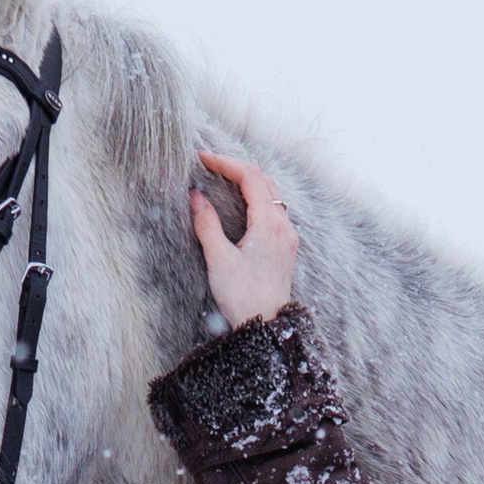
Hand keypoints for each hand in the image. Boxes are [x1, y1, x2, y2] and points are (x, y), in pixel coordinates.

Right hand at [190, 151, 297, 329]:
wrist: (267, 325)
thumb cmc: (244, 297)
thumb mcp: (219, 259)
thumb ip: (207, 224)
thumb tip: (196, 197)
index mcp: (269, 223)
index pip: (250, 177)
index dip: (226, 163)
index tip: (203, 159)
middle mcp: (283, 226)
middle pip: (264, 181)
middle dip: (237, 168)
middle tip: (212, 166)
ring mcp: (287, 237)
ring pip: (272, 195)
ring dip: (249, 183)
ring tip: (224, 182)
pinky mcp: (285, 249)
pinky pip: (275, 212)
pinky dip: (257, 200)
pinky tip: (242, 208)